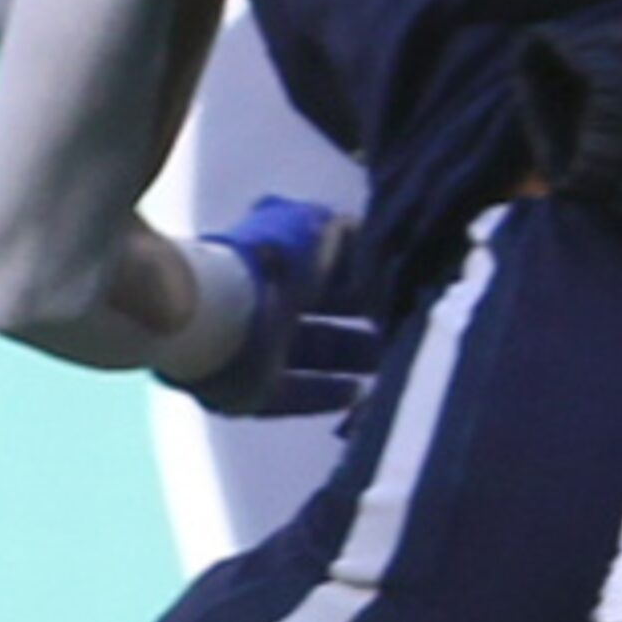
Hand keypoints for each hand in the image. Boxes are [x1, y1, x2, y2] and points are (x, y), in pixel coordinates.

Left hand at [171, 195, 378, 416]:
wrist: (221, 308)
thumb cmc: (270, 259)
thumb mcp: (317, 225)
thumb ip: (345, 233)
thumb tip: (371, 242)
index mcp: (276, 265)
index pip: (326, 277)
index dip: (362, 283)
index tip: (396, 291)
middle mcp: (264, 308)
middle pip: (319, 322)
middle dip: (359, 328)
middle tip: (399, 330)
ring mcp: (255, 352)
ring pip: (311, 359)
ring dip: (347, 362)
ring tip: (388, 364)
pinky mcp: (249, 392)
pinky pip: (294, 396)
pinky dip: (325, 395)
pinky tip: (358, 394)